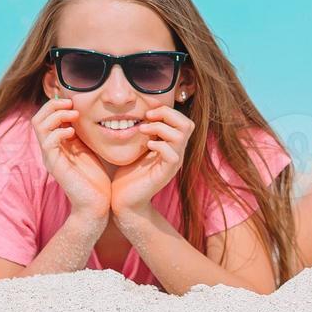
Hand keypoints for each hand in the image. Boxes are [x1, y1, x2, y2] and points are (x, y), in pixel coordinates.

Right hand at [32, 98, 111, 222]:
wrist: (96, 203)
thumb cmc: (94, 177)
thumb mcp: (87, 147)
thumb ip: (82, 131)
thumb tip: (84, 111)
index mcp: (56, 143)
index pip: (45, 117)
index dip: (56, 104)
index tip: (74, 102)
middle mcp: (49, 149)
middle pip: (37, 118)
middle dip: (53, 105)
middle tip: (71, 104)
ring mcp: (50, 157)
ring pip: (40, 127)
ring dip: (56, 115)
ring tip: (73, 115)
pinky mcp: (55, 166)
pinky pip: (48, 143)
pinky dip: (58, 132)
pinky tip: (72, 132)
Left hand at [109, 105, 192, 220]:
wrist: (124, 200)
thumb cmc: (129, 174)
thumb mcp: (138, 147)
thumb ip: (146, 133)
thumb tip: (143, 112)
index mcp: (171, 145)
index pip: (183, 121)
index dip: (167, 111)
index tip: (148, 112)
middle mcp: (176, 153)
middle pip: (188, 124)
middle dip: (168, 114)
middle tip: (148, 116)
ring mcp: (173, 164)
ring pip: (181, 136)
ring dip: (160, 127)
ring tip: (143, 129)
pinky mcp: (165, 174)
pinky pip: (172, 154)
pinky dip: (159, 145)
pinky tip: (147, 145)